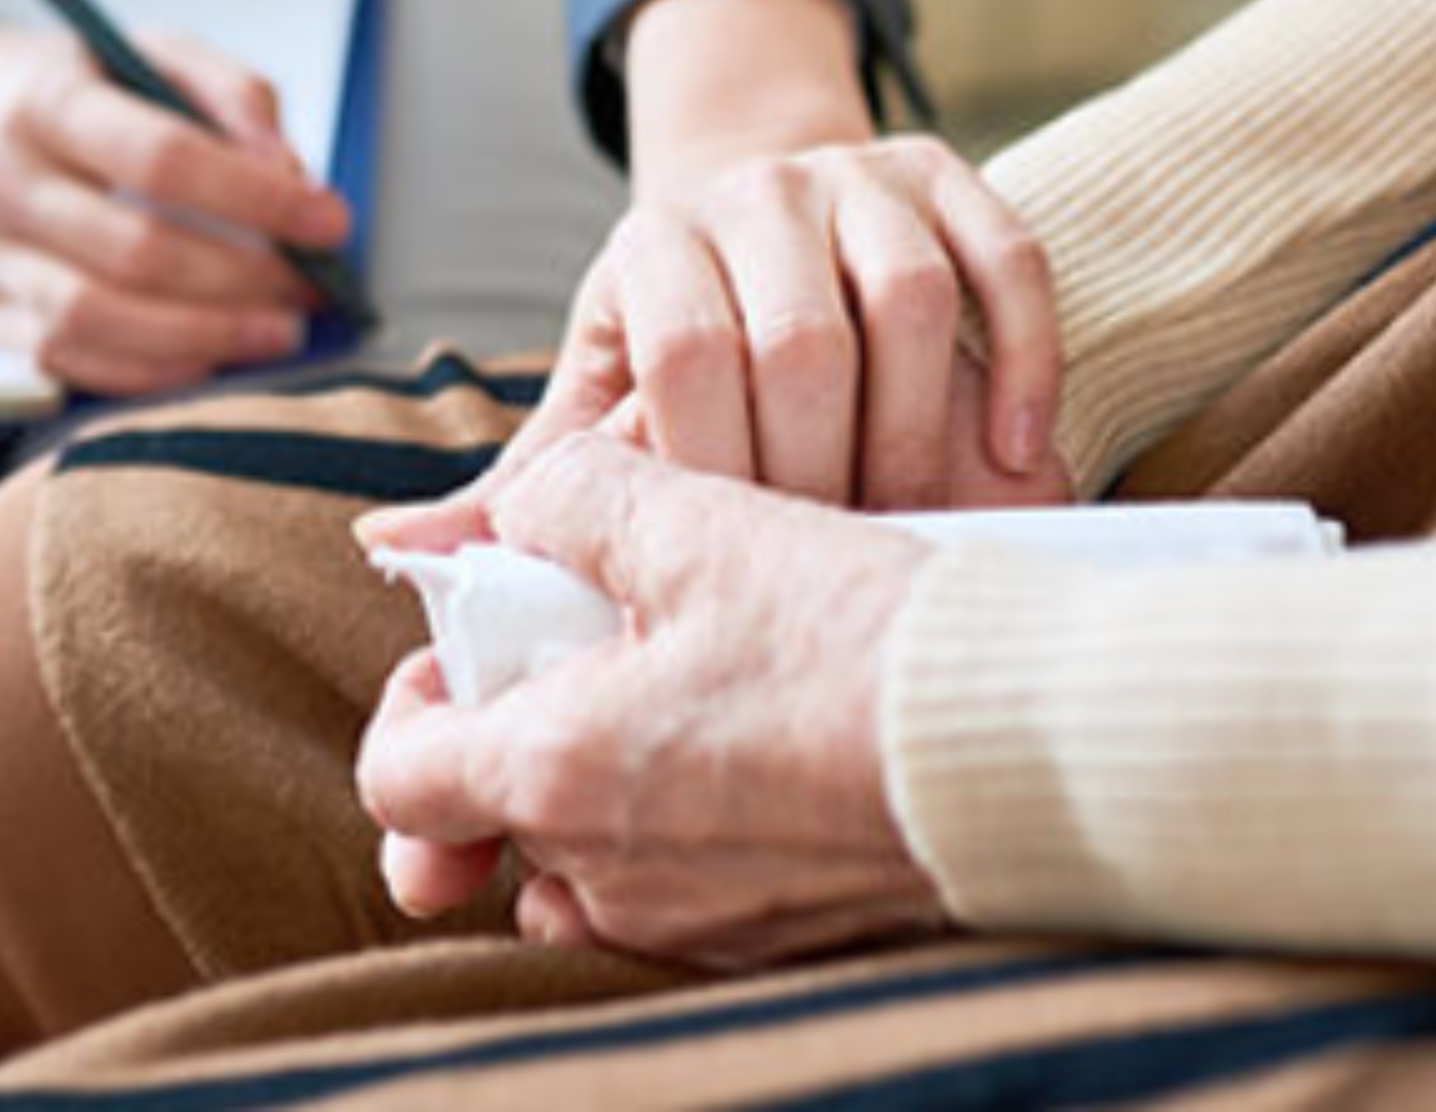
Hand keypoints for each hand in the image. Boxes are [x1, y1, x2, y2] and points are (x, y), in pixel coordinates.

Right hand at [0, 0, 350, 395]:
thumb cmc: (56, 83)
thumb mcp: (143, 51)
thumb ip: (230, 94)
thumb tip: (290, 171)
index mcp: (46, 102)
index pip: (163, 157)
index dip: (258, 198)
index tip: (329, 221)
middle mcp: (2, 181)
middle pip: (137, 250)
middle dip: (245, 280)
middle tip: (312, 288)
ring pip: (99, 319)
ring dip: (206, 337)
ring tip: (277, 332)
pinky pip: (70, 362)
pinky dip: (153, 371)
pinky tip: (211, 355)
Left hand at [357, 434, 950, 969]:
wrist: (1037, 749)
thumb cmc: (859, 640)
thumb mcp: (701, 526)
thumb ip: (573, 498)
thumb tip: (520, 504)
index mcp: (560, 774)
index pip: (399, 776)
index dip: (417, 698)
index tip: (481, 643)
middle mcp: (612, 876)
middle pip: (507, 805)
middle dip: (536, 717)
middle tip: (610, 634)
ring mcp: (699, 922)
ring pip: (597, 849)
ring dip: (617, 768)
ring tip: (698, 675)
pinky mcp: (782, 937)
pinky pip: (689, 885)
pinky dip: (696, 815)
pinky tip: (767, 735)